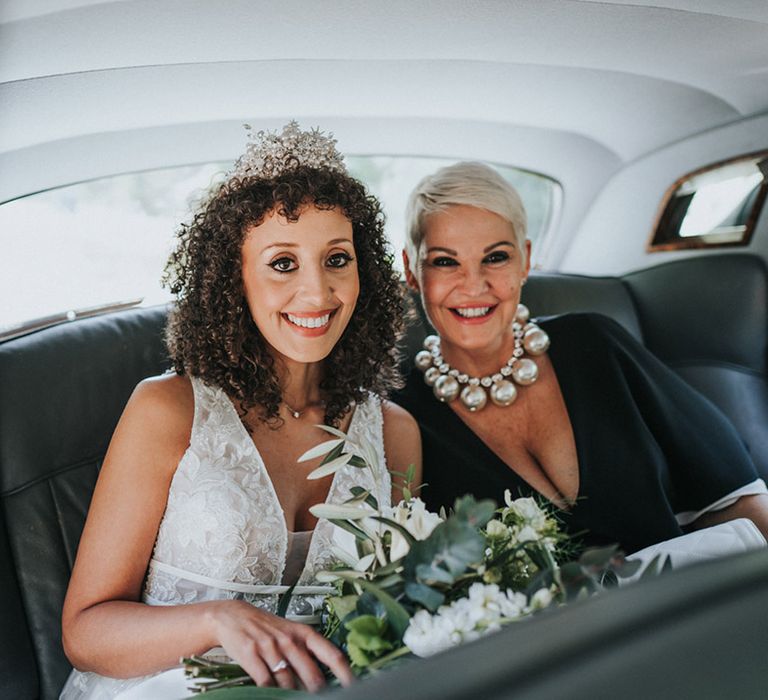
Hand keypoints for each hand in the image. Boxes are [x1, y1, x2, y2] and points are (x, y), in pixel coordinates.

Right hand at [206, 600, 352, 690]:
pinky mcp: (252, 655)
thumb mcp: (291, 632)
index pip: (331, 654)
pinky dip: (270, 691)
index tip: (353, 686)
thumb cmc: (267, 627)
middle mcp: (290, 640)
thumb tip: (326, 674)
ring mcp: (271, 647)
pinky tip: (273, 694)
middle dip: (318, 691)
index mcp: (304, 633)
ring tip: (295, 698)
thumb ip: (307, 651)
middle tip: (323, 698)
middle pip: (311, 674)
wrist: (234, 616)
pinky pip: (266, 681)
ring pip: (288, 681)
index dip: (344, 672)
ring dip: (293, 694)